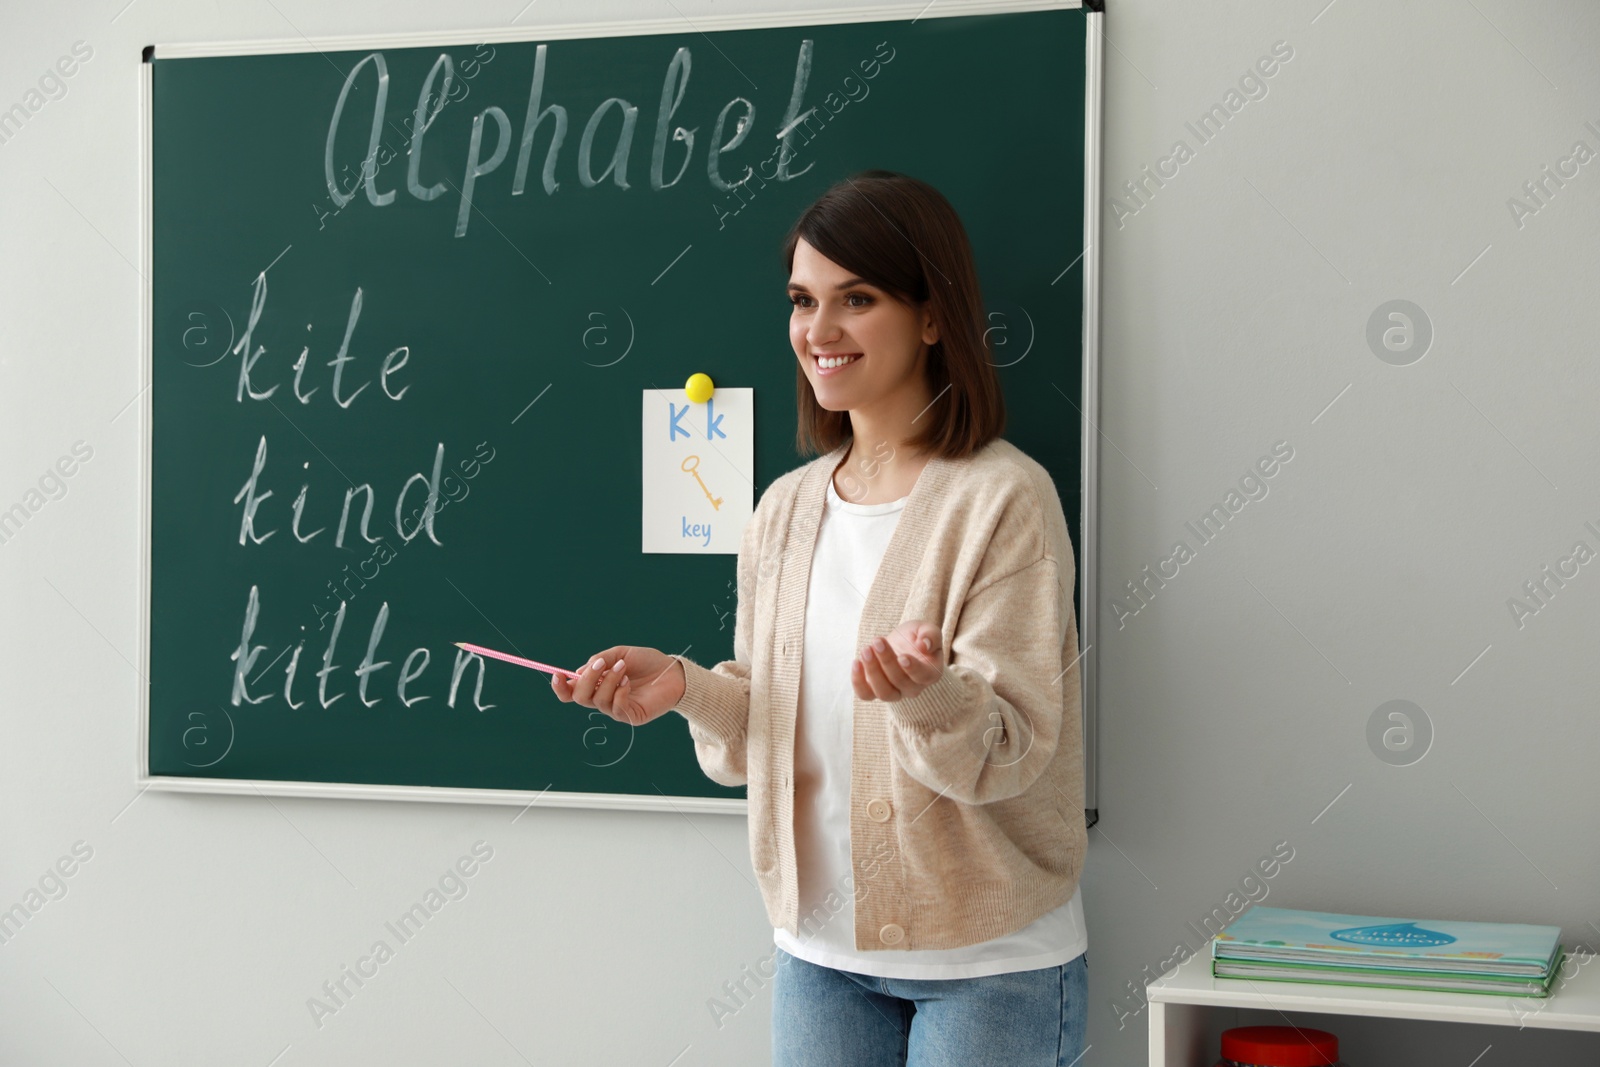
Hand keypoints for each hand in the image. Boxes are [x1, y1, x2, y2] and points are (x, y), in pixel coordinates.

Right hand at [551, 645, 685, 726]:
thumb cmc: (648, 662)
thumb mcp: (621, 654)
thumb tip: (579, 673)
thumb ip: (600, 661)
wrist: (674, 671)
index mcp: (598, 685)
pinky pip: (616, 708)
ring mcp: (616, 710)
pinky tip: (629, 682)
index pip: (571, 692)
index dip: (560, 687)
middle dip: (587, 680)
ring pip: (598, 701)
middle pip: (579, 697)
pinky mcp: (631, 717)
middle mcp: (604, 699)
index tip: (557, 675)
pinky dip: (619, 692)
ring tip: (624, 668)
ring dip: (608, 681)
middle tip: (601, 664)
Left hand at [852, 620, 942, 702]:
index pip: (923, 676)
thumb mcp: (926, 629)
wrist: (901, 644)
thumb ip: (930, 635)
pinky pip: (865, 694)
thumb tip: (925, 645)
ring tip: (865, 650)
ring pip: (884, 692)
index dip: (913, 669)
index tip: (902, 656)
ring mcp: (894, 692)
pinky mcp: (874, 691)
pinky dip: (858, 682)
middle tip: (877, 641)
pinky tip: (856, 663)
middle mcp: (913, 687)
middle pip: (900, 681)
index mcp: (930, 673)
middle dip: (887, 660)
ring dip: (872, 672)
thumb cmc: (916, 637)